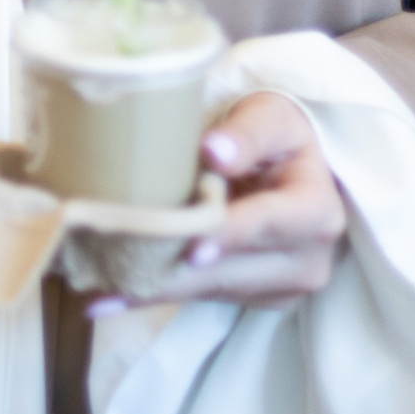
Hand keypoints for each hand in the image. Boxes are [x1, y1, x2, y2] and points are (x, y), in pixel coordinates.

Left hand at [103, 92, 346, 316]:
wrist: (287, 163)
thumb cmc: (273, 133)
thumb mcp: (269, 116)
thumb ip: (247, 133)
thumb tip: (215, 151)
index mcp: (316, 210)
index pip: (269, 224)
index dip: (229, 236)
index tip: (191, 250)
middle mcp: (306, 258)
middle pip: (230, 269)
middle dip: (172, 273)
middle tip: (110, 275)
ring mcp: (281, 285)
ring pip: (209, 290)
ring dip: (154, 289)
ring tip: (98, 288)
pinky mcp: (254, 296)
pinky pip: (200, 297)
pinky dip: (156, 292)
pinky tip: (109, 296)